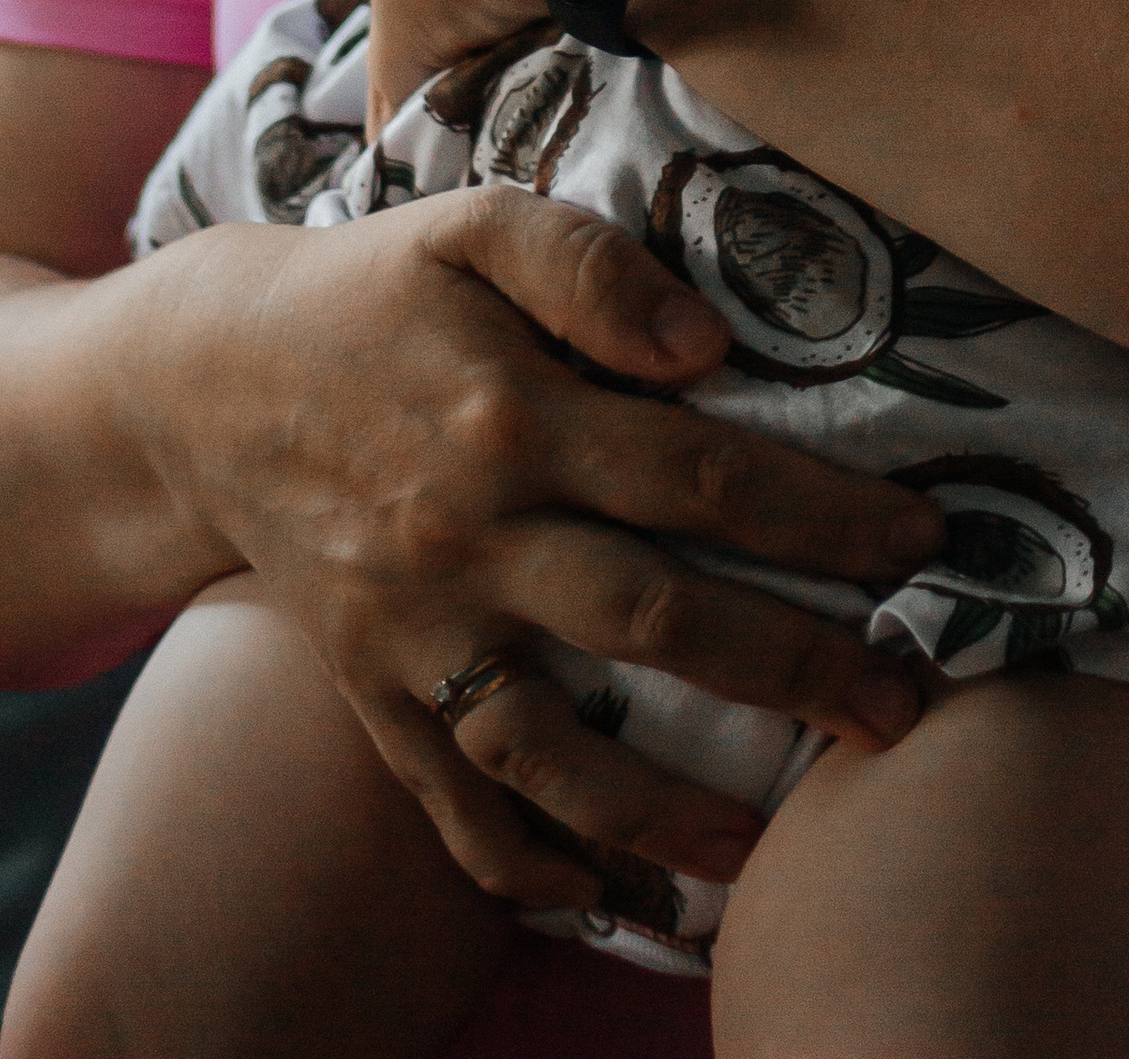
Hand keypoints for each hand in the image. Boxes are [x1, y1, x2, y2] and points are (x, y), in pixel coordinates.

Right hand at [139, 178, 943, 905]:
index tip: (920, 542)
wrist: (208, 379)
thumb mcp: (474, 225)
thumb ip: (589, 264)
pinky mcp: (372, 690)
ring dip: (665, 809)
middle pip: (651, 618)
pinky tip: (604, 902)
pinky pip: (451, 800)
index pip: (697, 472)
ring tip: (767, 844)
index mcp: (508, 412)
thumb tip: (702, 343)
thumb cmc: (376, 289)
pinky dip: (524, 864)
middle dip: (789, 668)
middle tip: (898, 706)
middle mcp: (465, 535)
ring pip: (554, 747)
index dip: (817, 512)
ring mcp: (413, 629)